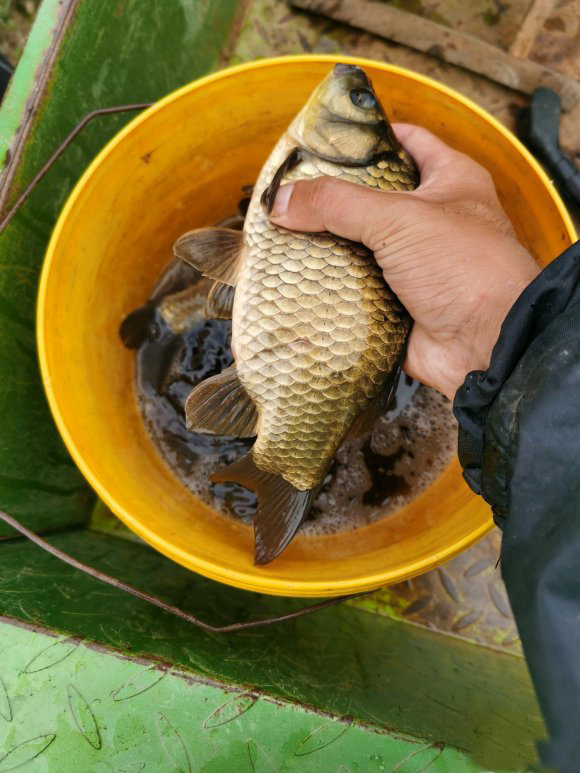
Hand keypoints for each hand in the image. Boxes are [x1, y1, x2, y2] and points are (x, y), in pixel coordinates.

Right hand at [269, 125, 539, 399]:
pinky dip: (332, 290)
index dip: (369, 137)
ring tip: (283, 237)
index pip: (408, 142)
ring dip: (328, 248)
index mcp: (450, 181)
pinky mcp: (398, 304)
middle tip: (291, 195)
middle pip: (373, 200)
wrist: (487, 345)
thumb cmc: (465, 268)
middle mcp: (433, 221)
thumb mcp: (399, 218)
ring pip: (360, 249)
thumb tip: (280, 201)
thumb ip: (337, 204)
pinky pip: (357, 291)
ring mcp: (415, 266)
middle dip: (334, 200)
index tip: (326, 139)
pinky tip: (299, 282)